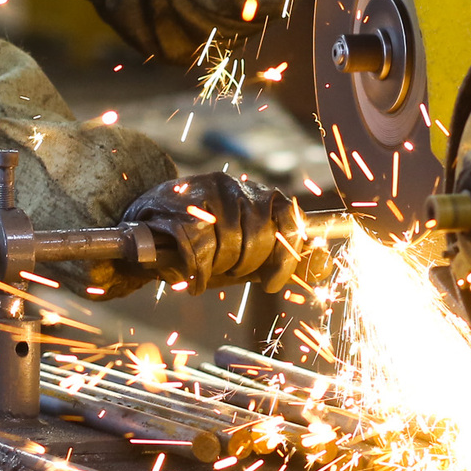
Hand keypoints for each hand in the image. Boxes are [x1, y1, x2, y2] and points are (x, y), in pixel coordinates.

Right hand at [120, 171, 298, 293]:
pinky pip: (197, 248)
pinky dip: (196, 273)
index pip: (289, 218)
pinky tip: (192, 279)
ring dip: (218, 268)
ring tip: (208, 272)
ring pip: (228, 242)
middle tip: (229, 274)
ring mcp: (204, 192)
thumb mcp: (247, 249)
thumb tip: (324, 264)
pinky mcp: (177, 206)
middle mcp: (235, 187)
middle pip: (258, 235)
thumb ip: (283, 255)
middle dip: (245, 266)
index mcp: (258, 194)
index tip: (271, 284)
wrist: (145, 227)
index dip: (286, 257)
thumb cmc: (203, 242)